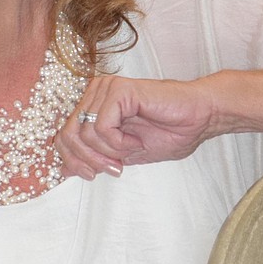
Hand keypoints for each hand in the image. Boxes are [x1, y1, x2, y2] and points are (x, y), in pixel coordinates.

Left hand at [57, 74, 218, 179]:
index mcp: (94, 105)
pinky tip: (137, 139)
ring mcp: (106, 88)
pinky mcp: (119, 89)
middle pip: (68, 135)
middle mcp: (96, 93)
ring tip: (134, 147)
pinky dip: (119, 142)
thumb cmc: (169, 132)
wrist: (200, 119)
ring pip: (85, 133)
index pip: (63, 136)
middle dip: (90, 160)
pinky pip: (102, 126)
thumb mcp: (122, 154)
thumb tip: (63, 170)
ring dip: (110, 151)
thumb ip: (93, 157)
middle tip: (115, 168)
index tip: (93, 175)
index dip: (73, 161)